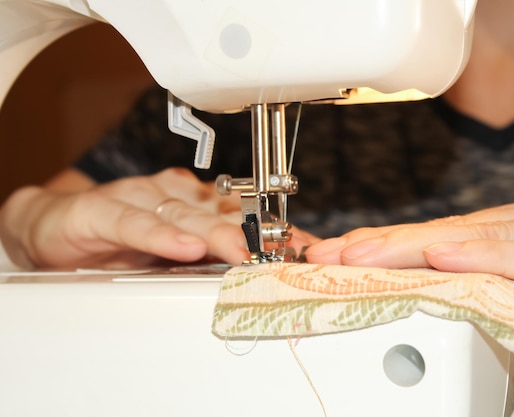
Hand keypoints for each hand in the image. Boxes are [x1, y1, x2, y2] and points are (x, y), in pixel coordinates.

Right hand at [0, 168, 313, 268]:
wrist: (57, 226)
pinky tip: (182, 246)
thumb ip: (214, 257)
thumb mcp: (176, 252)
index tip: (307, 249)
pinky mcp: (102, 210)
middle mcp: (173, 195)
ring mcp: (138, 197)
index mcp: (196, 203)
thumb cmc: (122, 240)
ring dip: (216, 233)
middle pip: (221, 213)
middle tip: (283, 251)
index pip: (244, 214)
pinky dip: (160, 234)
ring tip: (241, 250)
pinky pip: (135, 221)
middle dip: (255, 233)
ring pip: (184, 214)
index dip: (275, 231)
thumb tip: (264, 274)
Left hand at [306, 187, 513, 306]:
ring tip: (361, 257)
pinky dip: (493, 257)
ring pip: (489, 238)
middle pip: (457, 231)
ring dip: (419, 247)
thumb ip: (506, 284)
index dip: (392, 245)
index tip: (339, 254)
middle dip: (387, 244)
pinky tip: (446, 257)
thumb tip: (445, 285)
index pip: (451, 234)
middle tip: (327, 253)